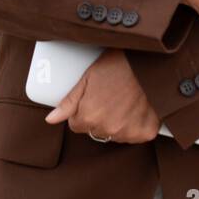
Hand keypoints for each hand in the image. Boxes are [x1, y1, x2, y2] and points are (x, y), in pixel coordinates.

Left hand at [43, 49, 160, 142]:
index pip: (78, 125)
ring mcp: (128, 132)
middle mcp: (108, 129)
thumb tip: (50, 119)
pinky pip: (136, 135)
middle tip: (110, 97)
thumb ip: (68, 102)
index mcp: (89, 117)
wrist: (148, 62)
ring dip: (118, 123)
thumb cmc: (117, 65)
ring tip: (125, 101)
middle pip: (96, 131)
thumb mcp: (87, 78)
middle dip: (100, 118)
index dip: (83, 111)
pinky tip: (137, 108)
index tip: (93, 99)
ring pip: (115, 134)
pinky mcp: (147, 132)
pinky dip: (136, 125)